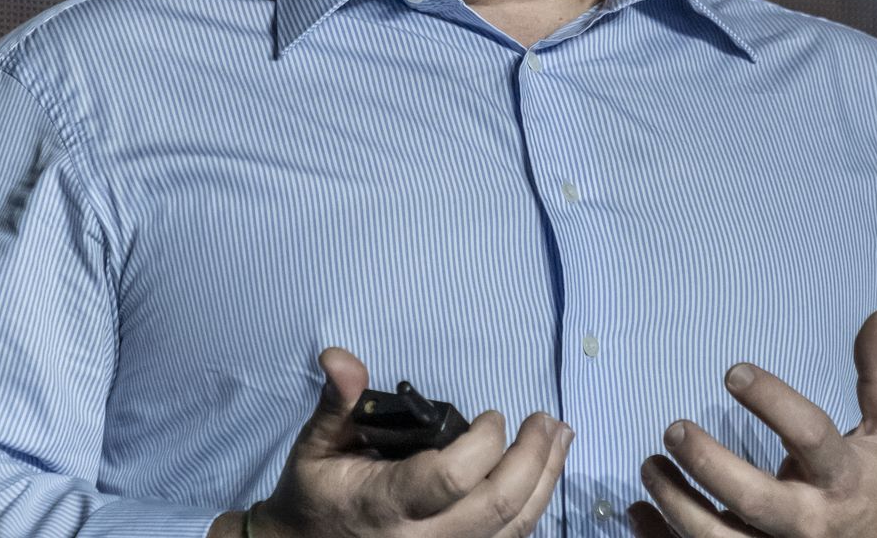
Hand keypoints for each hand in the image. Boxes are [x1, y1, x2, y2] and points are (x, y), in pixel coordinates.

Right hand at [249, 347, 572, 537]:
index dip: (484, 445)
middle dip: (533, 459)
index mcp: (386, 505)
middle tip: (546, 420)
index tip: (493, 416)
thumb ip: (338, 401)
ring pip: (513, 529)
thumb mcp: (316, 445)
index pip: (450, 479)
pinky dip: (534, 506)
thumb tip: (340, 357)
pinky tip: (545, 473)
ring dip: (545, 479)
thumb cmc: (316, 493)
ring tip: (560, 438)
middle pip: (498, 506)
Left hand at [631, 309, 876, 537]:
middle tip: (673, 429)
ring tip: (650, 467)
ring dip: (676, 506)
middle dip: (709, 465)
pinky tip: (639, 512)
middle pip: (754, 500)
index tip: (733, 371)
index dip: (773, 402)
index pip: (809, 436)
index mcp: (843, 478)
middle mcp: (810, 521)